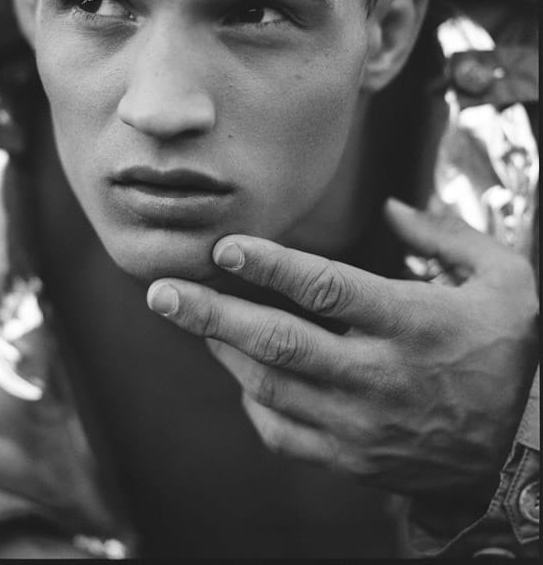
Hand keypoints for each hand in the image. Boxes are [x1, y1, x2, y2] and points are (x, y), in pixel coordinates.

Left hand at [146, 199, 538, 499]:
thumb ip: (445, 238)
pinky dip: (252, 403)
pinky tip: (240, 374)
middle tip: (161, 291)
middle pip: (278, 342)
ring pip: (270, 387)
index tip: (224, 247)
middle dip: (212, 313)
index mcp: (412, 324)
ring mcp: (360, 424)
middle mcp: (378, 376)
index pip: (325, 289)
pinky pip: (283, 434)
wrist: (522, 448)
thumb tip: (393, 207)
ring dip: (223, 349)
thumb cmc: (509, 354)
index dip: (269, 265)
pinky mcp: (352, 459)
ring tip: (188, 316)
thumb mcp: (504, 281)